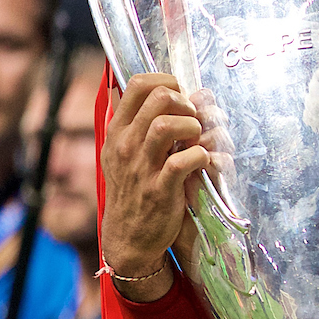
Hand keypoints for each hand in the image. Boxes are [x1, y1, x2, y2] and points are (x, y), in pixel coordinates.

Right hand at [100, 74, 208, 300]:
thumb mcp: (122, 153)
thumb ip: (137, 125)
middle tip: (192, 118)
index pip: (138, 85)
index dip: (167, 81)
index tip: (180, 95)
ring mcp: (142, 167)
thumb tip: (162, 95)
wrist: (128, 237)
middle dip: (185, 102)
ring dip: (192, 125)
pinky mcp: (161, 189)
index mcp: (118, 132)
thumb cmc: (133, 190)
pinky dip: (200, 155)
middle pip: (158, 98)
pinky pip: (184, 160)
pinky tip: (201, 160)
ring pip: (168, 125)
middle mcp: (126, 145)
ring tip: (196, 138)